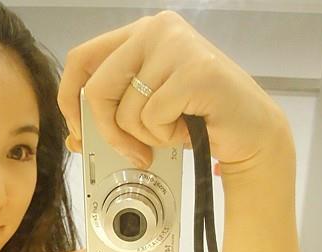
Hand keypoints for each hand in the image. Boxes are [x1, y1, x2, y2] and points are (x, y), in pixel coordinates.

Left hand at [57, 10, 288, 167]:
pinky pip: (153, 118)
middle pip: (98, 88)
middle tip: (134, 151)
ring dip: (148, 136)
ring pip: (127, 110)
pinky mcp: (195, 71)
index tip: (79, 131)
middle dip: (109, 132)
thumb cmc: (199, 119)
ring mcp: (177, 46)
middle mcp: (156, 30)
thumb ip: (112, 113)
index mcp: (140, 34)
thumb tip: (74, 136)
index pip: (82, 59)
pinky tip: (189, 128)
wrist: (251, 132)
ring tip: (176, 129)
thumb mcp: (147, 111)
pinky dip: (168, 137)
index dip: (71, 100)